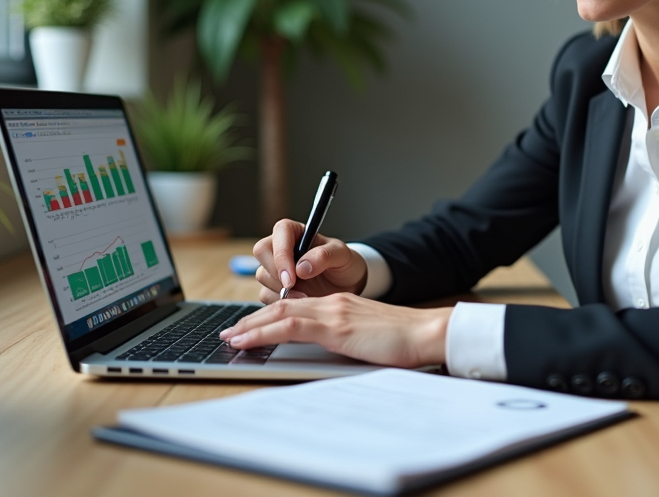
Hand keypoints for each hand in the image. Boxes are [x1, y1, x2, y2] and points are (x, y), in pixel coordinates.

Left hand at [219, 293, 451, 368]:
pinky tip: (246, 340)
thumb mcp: (369, 338)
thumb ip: (348, 339)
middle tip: (231, 333)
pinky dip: (263, 332)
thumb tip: (331, 355)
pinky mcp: (335, 326)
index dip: (269, 316)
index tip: (250, 328)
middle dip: (252, 320)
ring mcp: (333, 312)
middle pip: (282, 306)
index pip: (296, 306)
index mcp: (341, 305)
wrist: (427, 333)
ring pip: (279, 313)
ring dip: (250, 326)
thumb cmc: (406, 341)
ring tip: (230, 338)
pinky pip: (290, 325)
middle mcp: (333, 303)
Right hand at [251, 219, 368, 302]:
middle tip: (294, 288)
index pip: (279, 232)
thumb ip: (324, 256)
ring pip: (262, 275)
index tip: (292, 276)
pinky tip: (300, 301)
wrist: (346, 285)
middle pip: (262, 252)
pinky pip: (265, 294)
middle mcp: (280, 246)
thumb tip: (301, 267)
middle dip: (277, 273)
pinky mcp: (272, 286)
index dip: (282, 254)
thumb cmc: (343, 264)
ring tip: (306, 295)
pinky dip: (282, 301)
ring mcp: (274, 267)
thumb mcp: (342, 255)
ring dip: (281, 289)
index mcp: (295, 231)